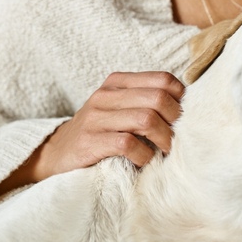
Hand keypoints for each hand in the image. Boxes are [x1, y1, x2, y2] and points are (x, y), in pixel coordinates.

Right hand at [0, 71, 183, 197]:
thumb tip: (187, 110)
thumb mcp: (118, 111)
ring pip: (145, 119)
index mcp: (117, 83)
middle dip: (175, 122)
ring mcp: (95, 118)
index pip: (163, 79)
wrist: (55, 156)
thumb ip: (144, 103)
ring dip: (162, 140)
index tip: (181, 120)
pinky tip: (143, 162)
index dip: (180, 100)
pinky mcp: (89, 142)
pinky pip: (128, 143)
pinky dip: (143, 155)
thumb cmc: (98, 135)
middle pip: (158, 98)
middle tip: (175, 140)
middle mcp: (105, 95)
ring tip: (163, 152)